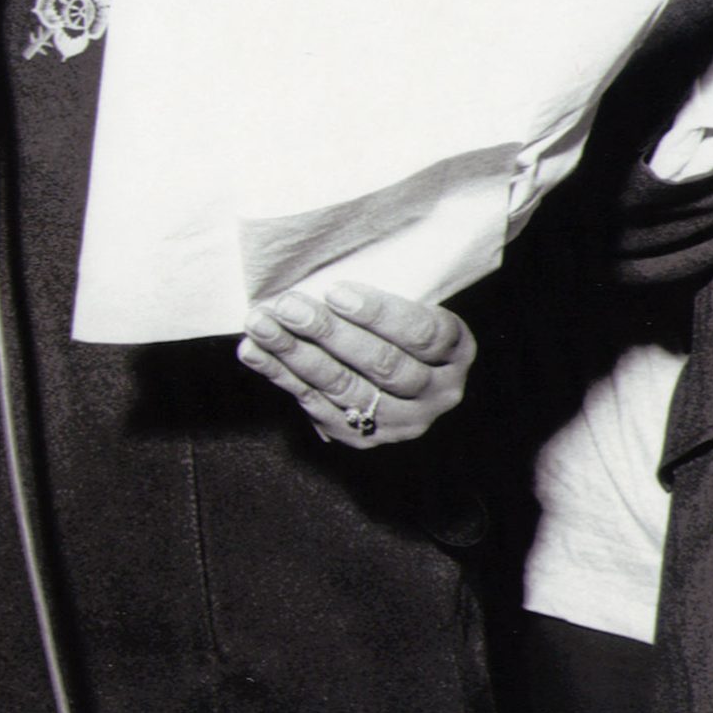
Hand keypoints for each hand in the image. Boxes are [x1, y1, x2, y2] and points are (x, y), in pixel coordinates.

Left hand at [237, 282, 472, 448]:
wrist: (408, 378)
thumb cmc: (401, 324)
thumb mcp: (412, 301)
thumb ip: (384, 293)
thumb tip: (328, 274)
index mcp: (458, 350)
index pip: (423, 332)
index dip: (378, 312)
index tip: (335, 291)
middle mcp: (439, 392)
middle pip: (382, 364)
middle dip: (329, 333)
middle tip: (288, 306)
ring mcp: (404, 422)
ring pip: (347, 389)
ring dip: (296, 355)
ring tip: (261, 325)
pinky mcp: (366, 439)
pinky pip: (319, 407)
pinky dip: (281, 377)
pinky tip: (254, 352)